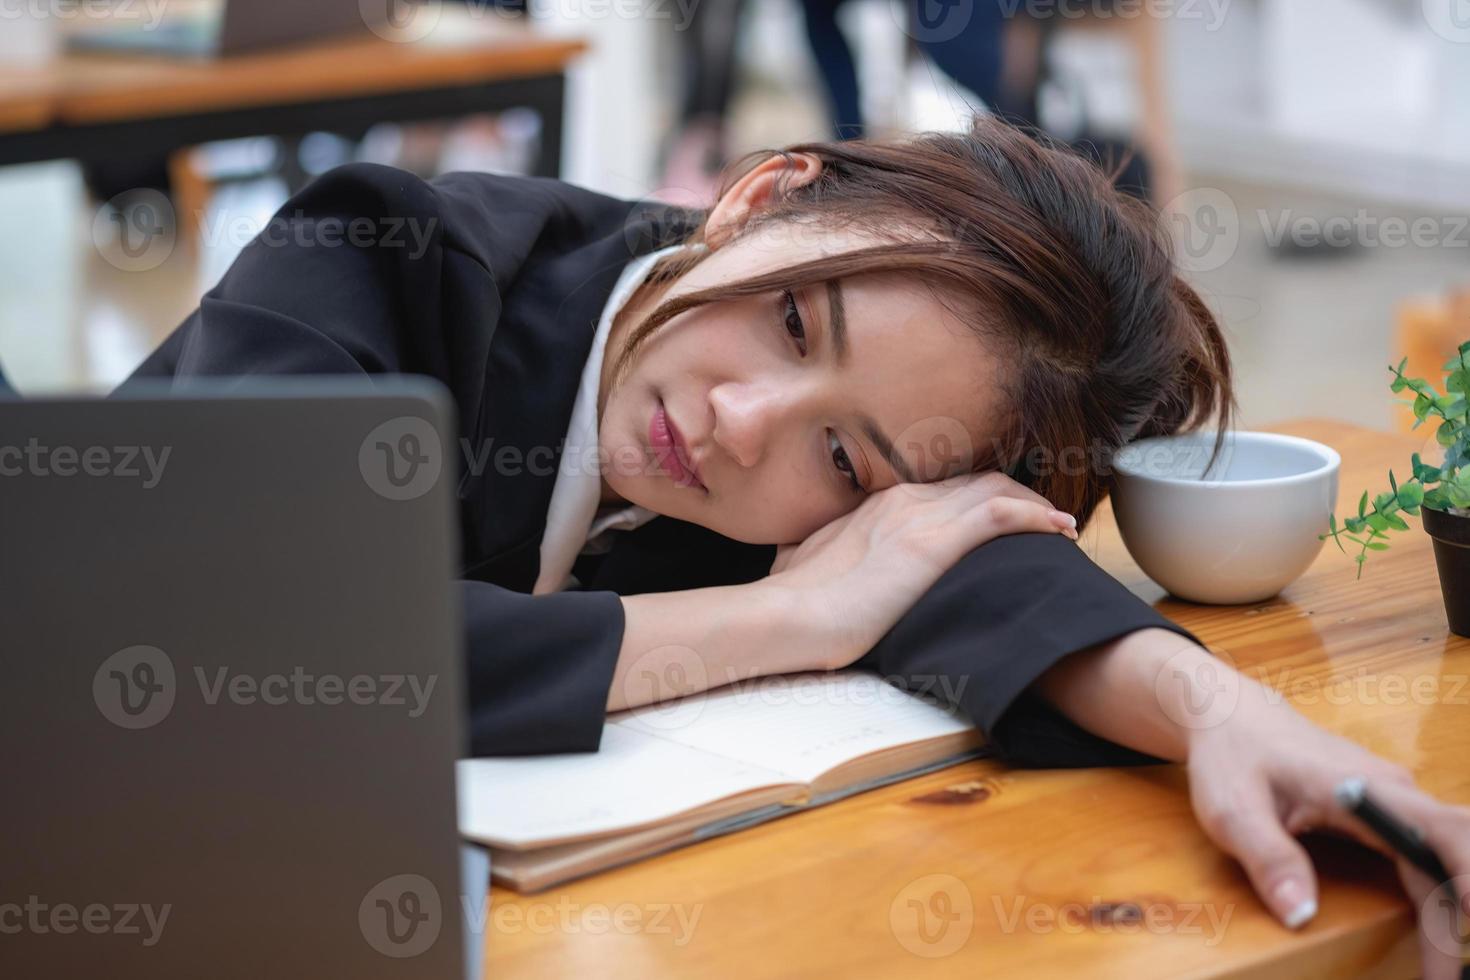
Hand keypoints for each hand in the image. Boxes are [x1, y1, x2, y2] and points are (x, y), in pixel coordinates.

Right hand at [764, 471, 1077, 670]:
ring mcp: (918, 517)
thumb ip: (821, 553)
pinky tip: (1060, 529)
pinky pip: (1000, 512)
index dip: (977, 495)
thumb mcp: (803, 563)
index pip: (941, 485)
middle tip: (1042, 521)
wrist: (787, 617)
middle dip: (1015, 494)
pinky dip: (1036, 516)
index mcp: (875, 504)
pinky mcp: (933, 544)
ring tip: (1060, 527)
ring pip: (994, 486)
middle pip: (974, 479)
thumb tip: (809, 564)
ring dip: (1034, 504)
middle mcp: (900, 499)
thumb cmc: (789, 602)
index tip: (999, 517)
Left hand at [1185, 691, 1469, 978]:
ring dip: (1452, 913)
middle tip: (1446, 976)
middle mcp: (1395, 793)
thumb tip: (1300, 916)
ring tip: (1442, 968)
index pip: (1444, 832)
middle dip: (1461, 917)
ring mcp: (1394, 801)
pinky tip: (1436, 934)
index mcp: (1366, 787)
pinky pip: (1428, 857)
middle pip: (1454, 856)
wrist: (1230, 718)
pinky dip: (1439, 898)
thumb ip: (1269, 858)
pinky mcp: (1386, 813)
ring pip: (1445, 859)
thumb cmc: (1231, 755)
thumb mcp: (1233, 810)